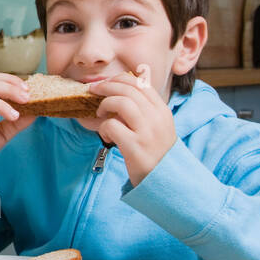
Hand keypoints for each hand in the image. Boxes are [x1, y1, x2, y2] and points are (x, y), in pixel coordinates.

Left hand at [85, 64, 175, 185]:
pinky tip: (107, 138)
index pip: (140, 83)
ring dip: (105, 105)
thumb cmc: (156, 153)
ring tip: (100, 114)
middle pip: (128, 89)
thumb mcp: (157, 127)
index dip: (119, 79)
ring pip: (121, 102)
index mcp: (162, 110)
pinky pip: (111, 126)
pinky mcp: (135, 146)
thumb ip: (144, 111)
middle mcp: (156, 118)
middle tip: (93, 91)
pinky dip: (103, 129)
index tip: (106, 83)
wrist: (166, 180)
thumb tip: (119, 93)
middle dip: (106, 86)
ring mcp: (147, 132)